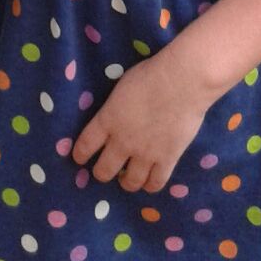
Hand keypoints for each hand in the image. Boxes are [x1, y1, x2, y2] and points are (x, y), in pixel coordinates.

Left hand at [71, 58, 209, 192]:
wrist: (181, 81)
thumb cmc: (151, 75)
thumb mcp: (121, 88)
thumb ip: (114, 107)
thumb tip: (114, 116)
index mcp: (108, 119)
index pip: (85, 145)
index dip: (80, 155)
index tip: (79, 159)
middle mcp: (122, 141)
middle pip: (104, 171)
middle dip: (101, 173)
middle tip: (106, 170)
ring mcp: (145, 153)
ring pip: (130, 183)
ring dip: (126, 183)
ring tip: (128, 178)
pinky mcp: (167, 159)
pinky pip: (155, 183)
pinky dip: (150, 185)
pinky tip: (149, 180)